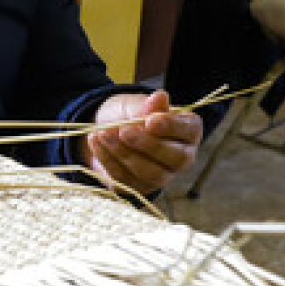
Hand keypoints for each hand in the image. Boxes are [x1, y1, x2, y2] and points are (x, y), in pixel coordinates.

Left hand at [81, 90, 201, 194]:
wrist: (107, 130)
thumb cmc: (130, 114)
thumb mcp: (136, 104)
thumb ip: (149, 105)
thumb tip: (160, 96)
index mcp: (188, 131)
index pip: (189, 130)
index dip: (172, 127)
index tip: (150, 120)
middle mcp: (181, 158)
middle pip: (175, 158)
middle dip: (147, 144)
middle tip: (124, 131)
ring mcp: (161, 177)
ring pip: (149, 173)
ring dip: (124, 153)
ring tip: (103, 134)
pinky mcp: (139, 188)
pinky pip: (126, 179)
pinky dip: (108, 159)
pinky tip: (95, 142)